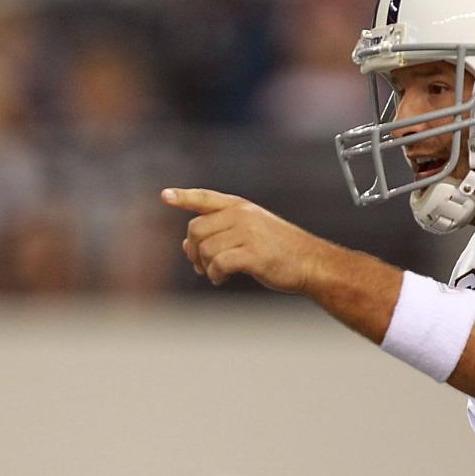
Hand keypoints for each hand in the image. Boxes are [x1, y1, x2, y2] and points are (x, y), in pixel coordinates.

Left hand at [161, 187, 315, 292]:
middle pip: (195, 229)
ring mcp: (248, 232)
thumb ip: (218, 234)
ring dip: (204, 267)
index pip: (205, 198)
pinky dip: (215, 276)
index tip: (164, 196)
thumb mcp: (248, 233)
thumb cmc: (278, 250)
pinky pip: (218, 264)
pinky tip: (221, 280)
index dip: (183, 197)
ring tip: (215, 275)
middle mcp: (242, 215)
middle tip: (199, 266)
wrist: (310, 262)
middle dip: (192, 251)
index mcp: (240, 206)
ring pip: (205, 249)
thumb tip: (184, 245)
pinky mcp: (253, 253)